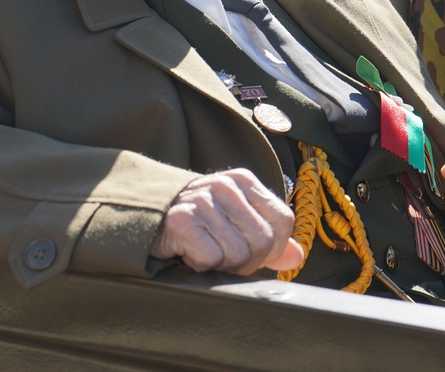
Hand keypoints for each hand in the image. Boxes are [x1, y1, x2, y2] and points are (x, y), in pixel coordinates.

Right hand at [150, 169, 303, 274]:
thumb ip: (269, 238)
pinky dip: (200, 264)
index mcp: (244, 181)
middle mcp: (225, 186)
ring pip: (238, 254)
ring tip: (204, 249)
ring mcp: (202, 201)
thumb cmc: (197, 222)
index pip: (283, 221)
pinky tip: (188, 251)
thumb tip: (297, 257)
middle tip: (223, 254)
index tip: (250, 250)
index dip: (272, 247)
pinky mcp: (181, 220)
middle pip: (263, 241)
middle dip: (247, 260)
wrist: (148, 217)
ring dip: (221, 264)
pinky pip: (211, 259)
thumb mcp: (235, 220)